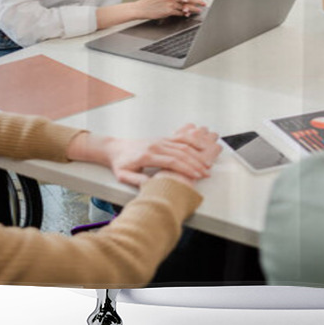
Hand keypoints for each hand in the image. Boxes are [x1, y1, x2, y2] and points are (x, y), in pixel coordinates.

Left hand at [103, 124, 220, 187]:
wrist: (116, 148)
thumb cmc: (120, 163)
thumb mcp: (124, 175)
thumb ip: (137, 181)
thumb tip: (151, 186)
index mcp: (148, 155)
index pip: (172, 161)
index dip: (186, 169)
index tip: (196, 176)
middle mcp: (157, 145)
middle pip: (181, 153)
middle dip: (196, 164)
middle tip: (206, 173)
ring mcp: (161, 140)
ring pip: (183, 145)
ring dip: (196, 155)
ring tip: (206, 164)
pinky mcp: (163, 138)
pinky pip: (180, 138)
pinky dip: (192, 141)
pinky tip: (201, 146)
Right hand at [135, 0, 206, 18]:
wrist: (140, 8)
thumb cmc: (148, 1)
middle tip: (204, 1)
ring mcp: (170, 3)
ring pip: (185, 5)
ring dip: (193, 8)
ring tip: (200, 9)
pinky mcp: (168, 11)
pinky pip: (179, 12)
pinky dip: (185, 13)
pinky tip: (189, 14)